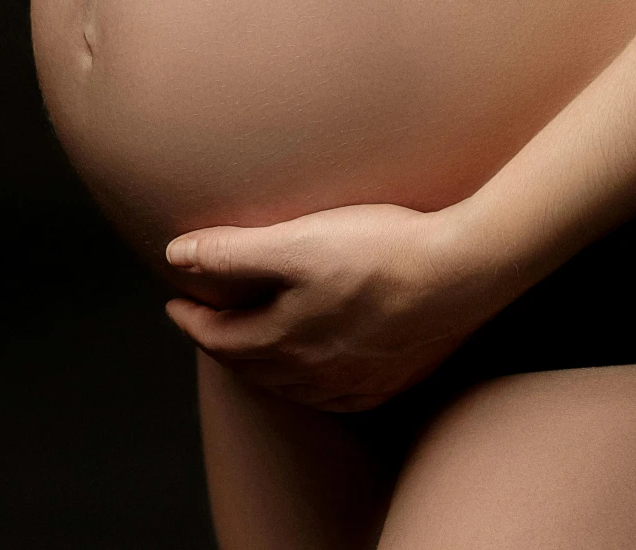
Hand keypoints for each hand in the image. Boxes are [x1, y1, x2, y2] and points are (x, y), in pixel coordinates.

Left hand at [163, 201, 499, 411]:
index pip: (219, 339)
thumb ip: (233, 251)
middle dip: (221, 343)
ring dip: (261, 364)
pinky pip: (331, 394)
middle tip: (206, 321)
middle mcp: (313, 373)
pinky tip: (315, 368)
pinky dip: (307, 381)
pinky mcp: (388, 380)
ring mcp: (353, 382)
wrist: (460, 273)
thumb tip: (176, 255)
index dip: (191, 318)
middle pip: (250, 366)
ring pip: (289, 385)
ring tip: (252, 340)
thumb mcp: (296, 241)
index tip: (175, 300)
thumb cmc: (379, 250)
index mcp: (284, 340)